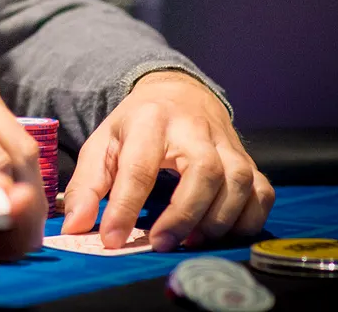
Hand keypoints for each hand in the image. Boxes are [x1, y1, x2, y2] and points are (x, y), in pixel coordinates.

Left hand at [61, 71, 273, 251]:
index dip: (125, 206)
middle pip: (204, 171)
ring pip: (239, 181)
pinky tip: (223, 233)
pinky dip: (249, 219)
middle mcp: (195, 128)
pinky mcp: (248, 159)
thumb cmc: (136, 126)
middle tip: (161, 243)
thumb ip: (87, 185)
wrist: (177, 93)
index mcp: (150, 119)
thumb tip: (75, 226)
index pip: (140, 166)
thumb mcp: (103, 144)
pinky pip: (262, 191)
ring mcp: (227, 143)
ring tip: (189, 241)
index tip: (112, 239)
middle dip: (184, 214)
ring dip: (218, 220)